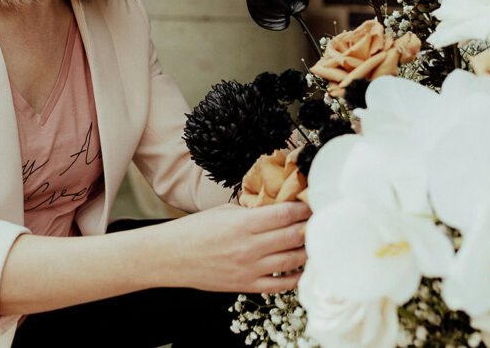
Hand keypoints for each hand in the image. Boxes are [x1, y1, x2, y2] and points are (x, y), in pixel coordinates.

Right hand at [157, 202, 309, 293]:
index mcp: (243, 222)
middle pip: (293, 235)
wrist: (171, 257)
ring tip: (314, 242)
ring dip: (307, 250)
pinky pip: (280, 284)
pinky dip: (296, 277)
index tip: (311, 203)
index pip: (285, 213)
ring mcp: (250, 268)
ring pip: (291, 260)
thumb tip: (276, 208)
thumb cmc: (194, 230)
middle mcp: (250, 246)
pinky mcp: (246, 285)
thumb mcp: (224, 211)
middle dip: (310, 226)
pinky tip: (302, 268)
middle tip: (319, 221)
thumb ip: (251, 211)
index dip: (303, 207)